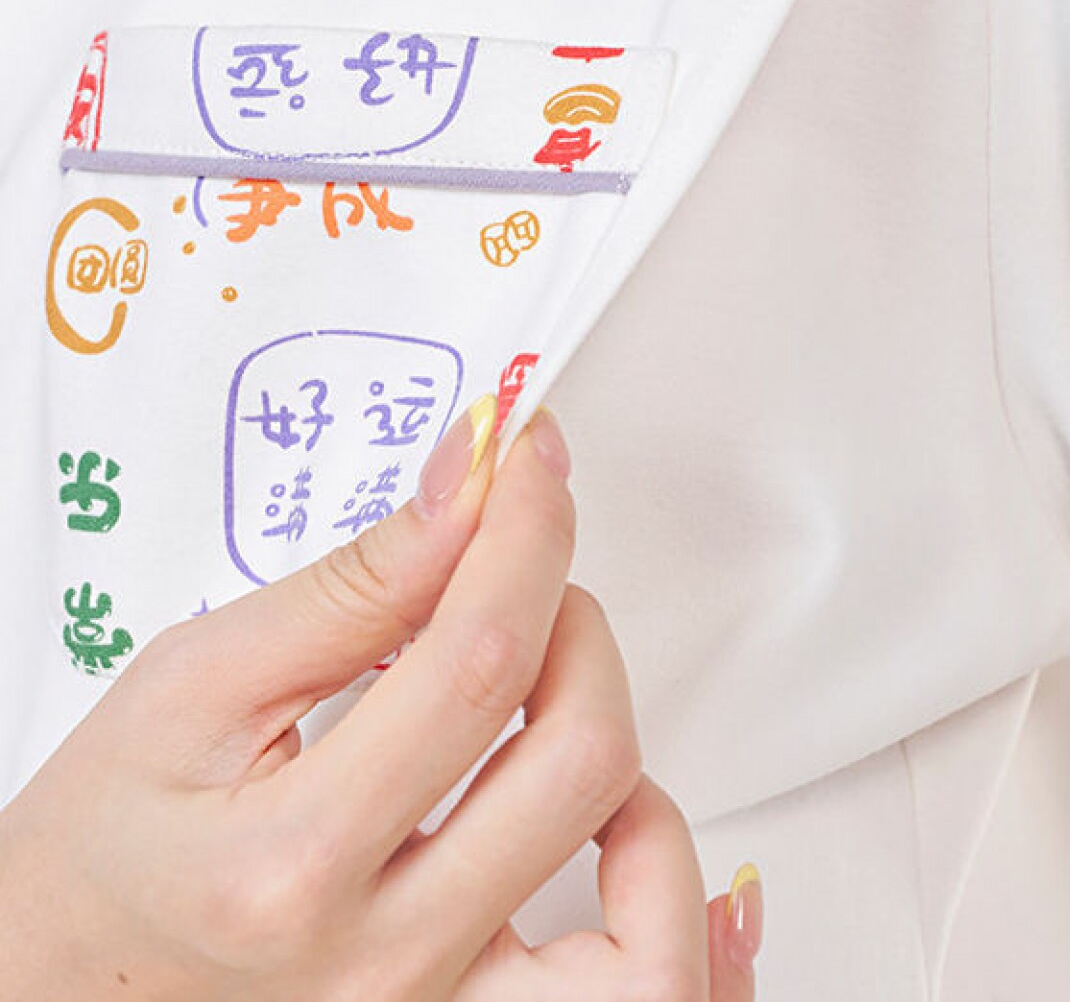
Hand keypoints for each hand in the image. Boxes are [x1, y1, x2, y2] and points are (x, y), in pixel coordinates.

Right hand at [0, 404, 761, 998]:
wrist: (54, 986)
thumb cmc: (100, 846)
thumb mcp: (194, 687)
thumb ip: (353, 590)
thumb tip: (472, 493)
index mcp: (293, 863)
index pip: (478, 664)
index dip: (526, 535)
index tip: (530, 462)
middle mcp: (383, 960)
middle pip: (579, 757)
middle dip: (575, 620)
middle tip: (516, 579)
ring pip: (632, 876)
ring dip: (619, 737)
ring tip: (552, 688)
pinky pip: (634, 983)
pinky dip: (665, 890)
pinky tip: (619, 813)